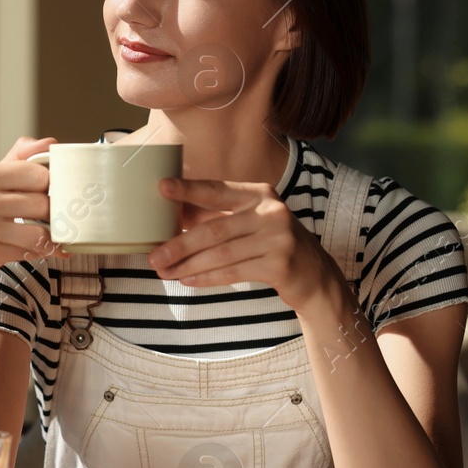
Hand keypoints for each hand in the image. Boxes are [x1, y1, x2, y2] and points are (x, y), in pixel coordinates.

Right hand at [0, 136, 68, 295]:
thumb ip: (18, 160)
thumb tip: (50, 142)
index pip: (37, 173)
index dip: (53, 185)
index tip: (56, 194)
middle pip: (40, 202)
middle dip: (54, 214)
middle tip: (58, 218)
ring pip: (38, 230)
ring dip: (53, 236)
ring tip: (57, 236)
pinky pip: (30, 251)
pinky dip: (47, 252)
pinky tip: (52, 250)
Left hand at [146, 178, 338, 312]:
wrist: (313, 273)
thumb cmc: (271, 242)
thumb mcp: (248, 221)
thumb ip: (216, 215)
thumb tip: (171, 214)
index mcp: (259, 194)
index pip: (217, 190)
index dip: (189, 189)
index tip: (162, 187)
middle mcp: (271, 212)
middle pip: (215, 229)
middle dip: (180, 244)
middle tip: (153, 256)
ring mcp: (278, 239)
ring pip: (221, 254)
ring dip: (188, 265)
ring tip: (165, 272)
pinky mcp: (280, 265)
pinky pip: (234, 272)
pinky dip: (207, 278)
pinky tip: (187, 280)